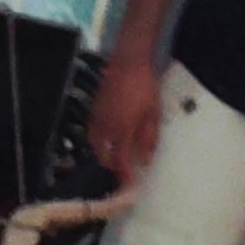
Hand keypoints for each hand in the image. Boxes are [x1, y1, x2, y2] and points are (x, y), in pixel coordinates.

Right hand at [90, 52, 163, 181]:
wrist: (129, 61)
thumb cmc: (144, 85)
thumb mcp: (153, 113)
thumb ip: (149, 138)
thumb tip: (146, 159)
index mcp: (122, 131)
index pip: (121, 162)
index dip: (124, 175)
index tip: (129, 183)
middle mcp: (106, 129)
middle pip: (104, 157)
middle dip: (112, 166)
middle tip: (123, 168)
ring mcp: (97, 119)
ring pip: (94, 146)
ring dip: (103, 153)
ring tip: (114, 153)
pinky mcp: (93, 109)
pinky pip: (92, 132)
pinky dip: (98, 140)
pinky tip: (106, 136)